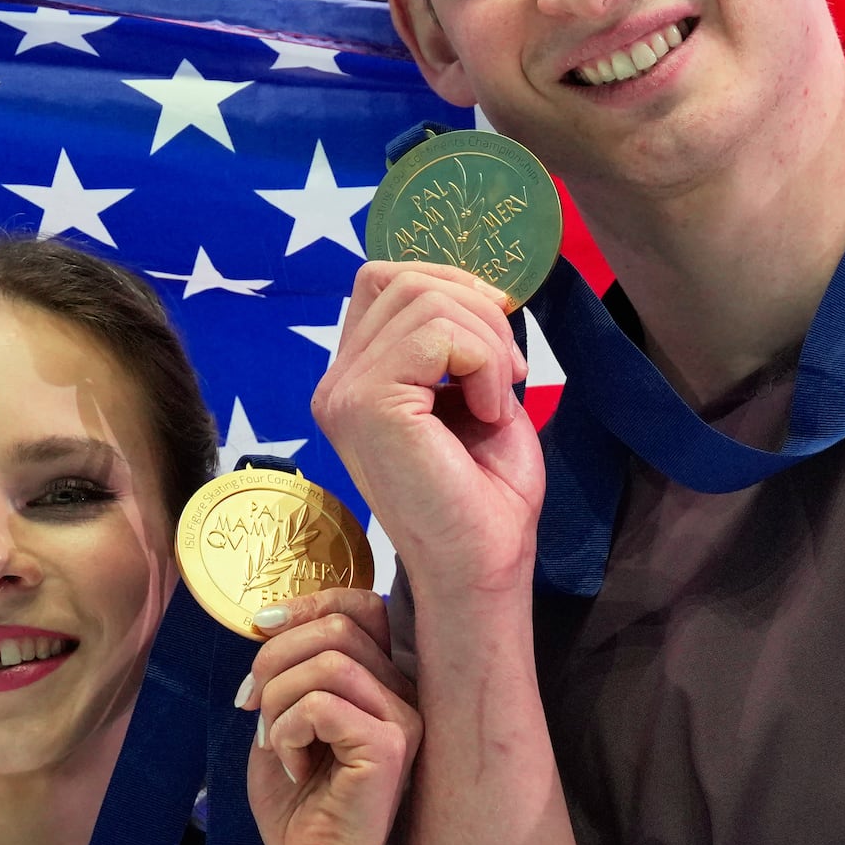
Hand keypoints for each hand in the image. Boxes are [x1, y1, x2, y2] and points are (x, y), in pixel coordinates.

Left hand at [240, 587, 420, 844]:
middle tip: (252, 707)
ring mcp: (403, 718)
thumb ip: (290, 669)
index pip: (363, 604)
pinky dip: (288, 730)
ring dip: (278, 698)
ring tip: (274, 742)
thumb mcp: (284, 719)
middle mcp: (404, 692)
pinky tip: (293, 767)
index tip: (259, 629)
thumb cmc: (298, 805)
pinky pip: (322, 704)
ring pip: (327, 661)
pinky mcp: (390, 746)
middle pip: (337, 627)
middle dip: (274, 659)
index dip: (307, 603)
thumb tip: (272, 620)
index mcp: (384, 680)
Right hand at [308, 261, 545, 599]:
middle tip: (509, 374)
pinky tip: (488, 414)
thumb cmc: (484, 494)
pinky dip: (483, 362)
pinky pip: (437, 333)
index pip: (384, 280)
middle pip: (402, 279)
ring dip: (486, 342)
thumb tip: (474, 289)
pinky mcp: (367, 404)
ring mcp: (344, 394)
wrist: (485, 566)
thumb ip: (455, 339)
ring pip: (422, 297)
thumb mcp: (472, 392)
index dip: (449, 285)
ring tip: (496, 402)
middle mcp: (335, 383)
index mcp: (354, 379)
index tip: (497, 338)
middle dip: (476, 310)